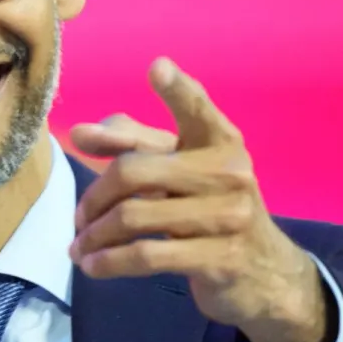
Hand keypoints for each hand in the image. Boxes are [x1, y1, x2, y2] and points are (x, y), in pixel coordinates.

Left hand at [69, 58, 329, 341]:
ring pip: (134, 217)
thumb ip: (131, 144)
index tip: (157, 68)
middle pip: (133, 172)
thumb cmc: (209, 208)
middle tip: (79, 219)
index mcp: (219, 142)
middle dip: (93, 198)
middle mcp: (230, 172)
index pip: (197, 110)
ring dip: (94, 236)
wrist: (263, 272)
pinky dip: (110, 261)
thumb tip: (79, 134)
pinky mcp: (219, 258)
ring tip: (79, 247)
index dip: (178, 90)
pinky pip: (147, 255)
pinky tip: (92, 265)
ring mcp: (229, 216)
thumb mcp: (179, 170)